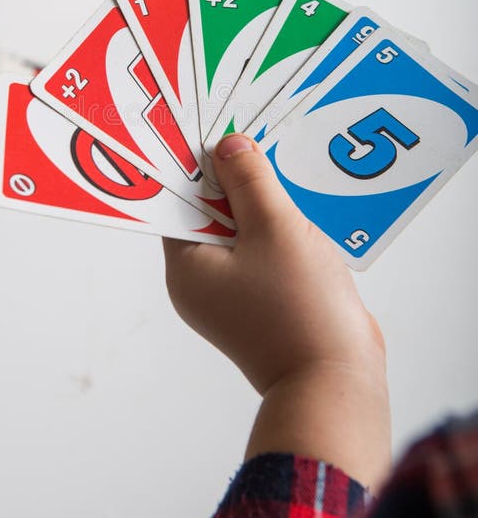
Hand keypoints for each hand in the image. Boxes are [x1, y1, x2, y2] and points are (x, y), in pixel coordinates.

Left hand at [163, 134, 390, 489]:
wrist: (337, 381)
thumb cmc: (300, 305)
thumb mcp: (275, 227)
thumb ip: (249, 182)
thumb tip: (227, 145)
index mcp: (188, 266)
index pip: (179, 203)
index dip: (199, 167)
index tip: (220, 136)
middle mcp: (201, 283)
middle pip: (210, 216)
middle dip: (237, 185)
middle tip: (259, 152)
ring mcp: (231, 298)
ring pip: (241, 234)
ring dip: (262, 209)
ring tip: (285, 183)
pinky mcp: (261, 305)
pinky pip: (262, 255)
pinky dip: (278, 235)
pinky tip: (303, 219)